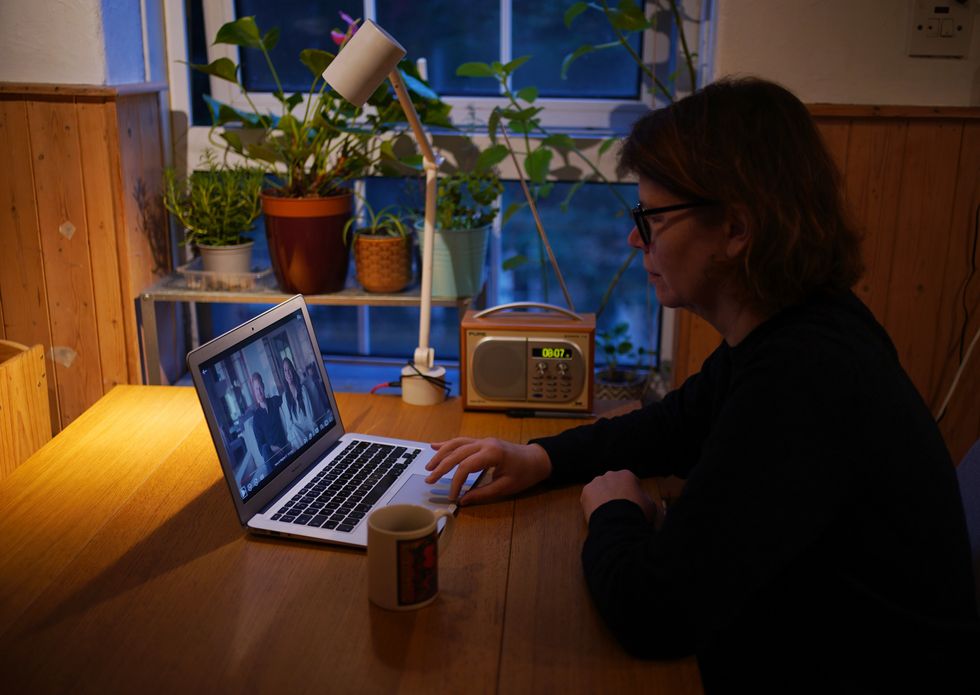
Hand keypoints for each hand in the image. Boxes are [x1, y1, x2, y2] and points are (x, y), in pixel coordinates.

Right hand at [424, 438, 551, 505]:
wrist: (537, 459)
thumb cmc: (525, 473)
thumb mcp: (506, 487)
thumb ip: (483, 494)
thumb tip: (463, 501)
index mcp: (492, 454)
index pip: (465, 467)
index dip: (456, 482)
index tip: (453, 496)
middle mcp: (485, 443)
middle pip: (457, 453)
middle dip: (441, 467)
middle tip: (429, 479)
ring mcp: (483, 441)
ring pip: (456, 444)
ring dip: (441, 454)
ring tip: (429, 466)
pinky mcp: (482, 442)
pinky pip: (462, 441)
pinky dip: (447, 444)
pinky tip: (435, 446)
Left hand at [580, 470, 656, 523]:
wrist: (618, 521)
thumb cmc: (636, 512)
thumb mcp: (650, 505)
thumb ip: (645, 498)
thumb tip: (643, 500)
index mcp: (626, 475)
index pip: (630, 481)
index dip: (632, 492)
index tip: (632, 502)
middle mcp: (610, 475)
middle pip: (613, 483)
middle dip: (615, 493)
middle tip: (617, 508)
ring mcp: (597, 482)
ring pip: (600, 489)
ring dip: (602, 497)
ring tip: (607, 512)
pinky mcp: (586, 492)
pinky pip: (590, 497)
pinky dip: (593, 504)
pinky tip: (598, 513)